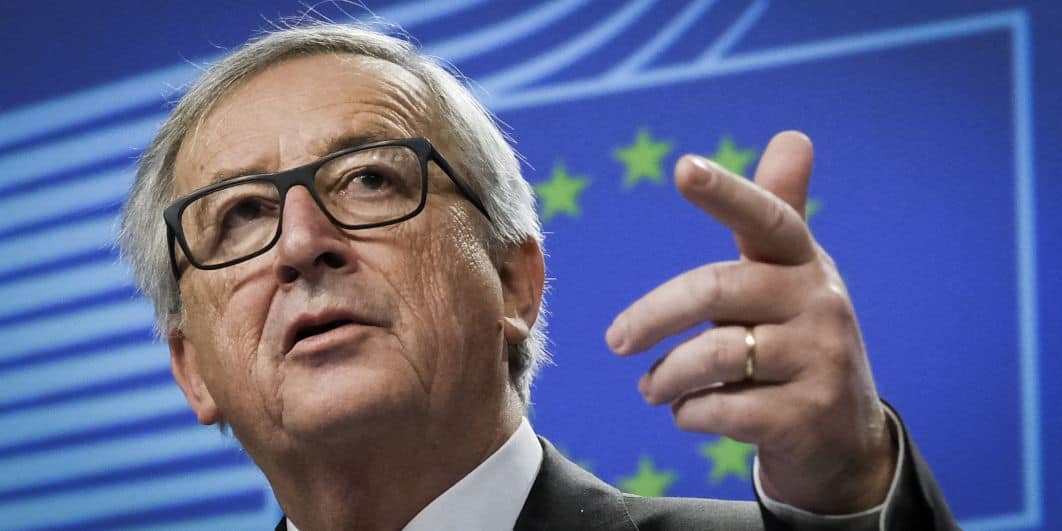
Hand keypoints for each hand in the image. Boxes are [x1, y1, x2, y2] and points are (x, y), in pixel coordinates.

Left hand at [605, 131, 895, 512]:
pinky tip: (690, 412)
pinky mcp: (809, 416)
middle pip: (715, 289)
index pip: (766, 217)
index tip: (684, 168)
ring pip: (713, 355)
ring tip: (653, 388)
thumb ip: (779, 213)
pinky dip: (691, 413)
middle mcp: (819, 302)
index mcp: (803, 262)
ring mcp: (821, 360)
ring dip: (666, 377)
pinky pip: (724, 410)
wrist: (842, 436)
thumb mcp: (791, 277)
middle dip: (653, 316)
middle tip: (616, 342)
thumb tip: (794, 136)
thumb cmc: (797, 340)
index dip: (725, 192)